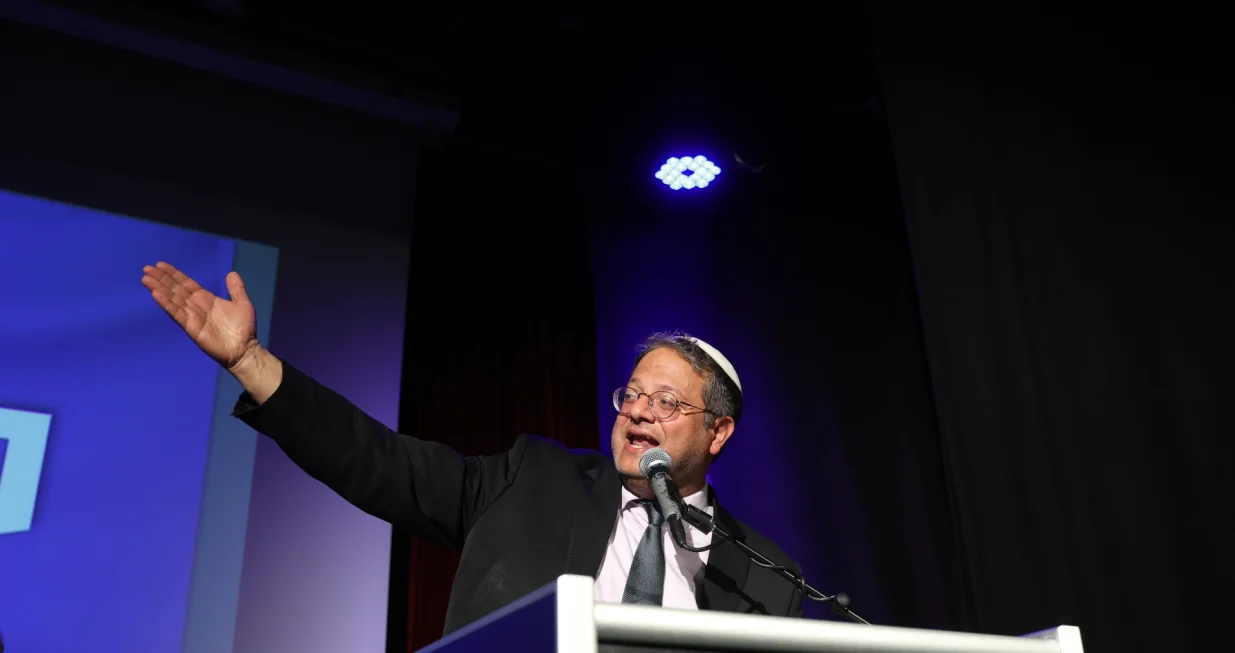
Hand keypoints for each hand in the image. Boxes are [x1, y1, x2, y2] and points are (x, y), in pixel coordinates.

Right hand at [142, 261, 258, 372]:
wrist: (244, 349)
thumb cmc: (243, 328)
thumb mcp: (242, 304)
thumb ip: (236, 289)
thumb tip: (232, 273)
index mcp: (206, 298)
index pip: (186, 283)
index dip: (174, 274)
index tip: (160, 264)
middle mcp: (196, 305)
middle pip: (175, 289)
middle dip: (161, 279)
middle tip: (146, 268)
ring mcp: (192, 316)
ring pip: (172, 299)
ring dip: (159, 288)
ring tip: (146, 279)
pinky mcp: (191, 327)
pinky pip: (176, 313)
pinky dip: (166, 303)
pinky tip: (156, 294)